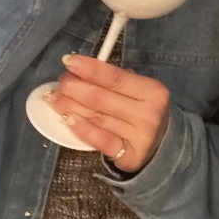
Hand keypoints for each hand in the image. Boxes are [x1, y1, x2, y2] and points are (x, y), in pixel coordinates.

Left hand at [46, 54, 169, 172]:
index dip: (91, 69)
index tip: (69, 61)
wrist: (162, 142)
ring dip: (71, 107)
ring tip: (56, 99)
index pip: (116, 78)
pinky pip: (100, 140)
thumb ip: (114, 81)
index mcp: (153, 91)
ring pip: (98, 118)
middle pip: (102, 98)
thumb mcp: (138, 90)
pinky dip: (82, 129)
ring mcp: (140, 137)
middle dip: (75, 88)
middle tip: (60, 84)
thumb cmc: (143, 109)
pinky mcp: (130, 156)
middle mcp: (149, 114)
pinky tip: (68, 120)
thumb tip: (78, 72)